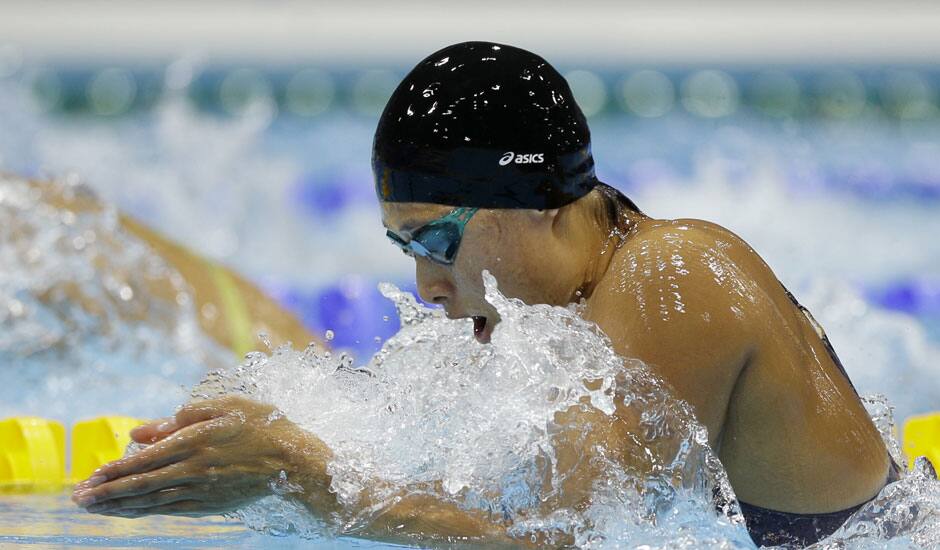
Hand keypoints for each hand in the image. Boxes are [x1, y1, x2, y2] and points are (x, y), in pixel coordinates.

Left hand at [71, 395, 330, 517]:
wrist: (295, 461)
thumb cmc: (262, 424)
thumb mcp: (224, 406)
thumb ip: (180, 417)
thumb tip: (139, 432)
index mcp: (196, 441)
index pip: (144, 460)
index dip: (114, 470)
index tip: (89, 477)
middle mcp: (194, 470)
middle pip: (140, 485)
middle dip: (106, 494)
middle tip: (78, 499)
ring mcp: (202, 490)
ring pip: (151, 502)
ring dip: (119, 507)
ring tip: (93, 509)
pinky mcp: (210, 504)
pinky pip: (170, 510)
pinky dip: (145, 512)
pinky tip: (129, 513)